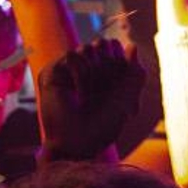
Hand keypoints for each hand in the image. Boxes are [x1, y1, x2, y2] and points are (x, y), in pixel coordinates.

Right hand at [37, 38, 145, 164]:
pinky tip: (80, 96)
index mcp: (101, 73)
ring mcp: (67, 70)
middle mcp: (84, 69)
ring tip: (90, 98)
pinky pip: (72, 56)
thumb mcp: (127, 100)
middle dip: (110, 67)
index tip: (119, 84)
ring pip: (87, 47)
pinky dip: (81, 75)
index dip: (121, 61)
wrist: (78, 144)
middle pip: (103, 43)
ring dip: (95, 73)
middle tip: (106, 93)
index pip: (114, 47)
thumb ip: (136, 74)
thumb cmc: (102, 128)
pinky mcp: (52, 72)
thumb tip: (133, 46)